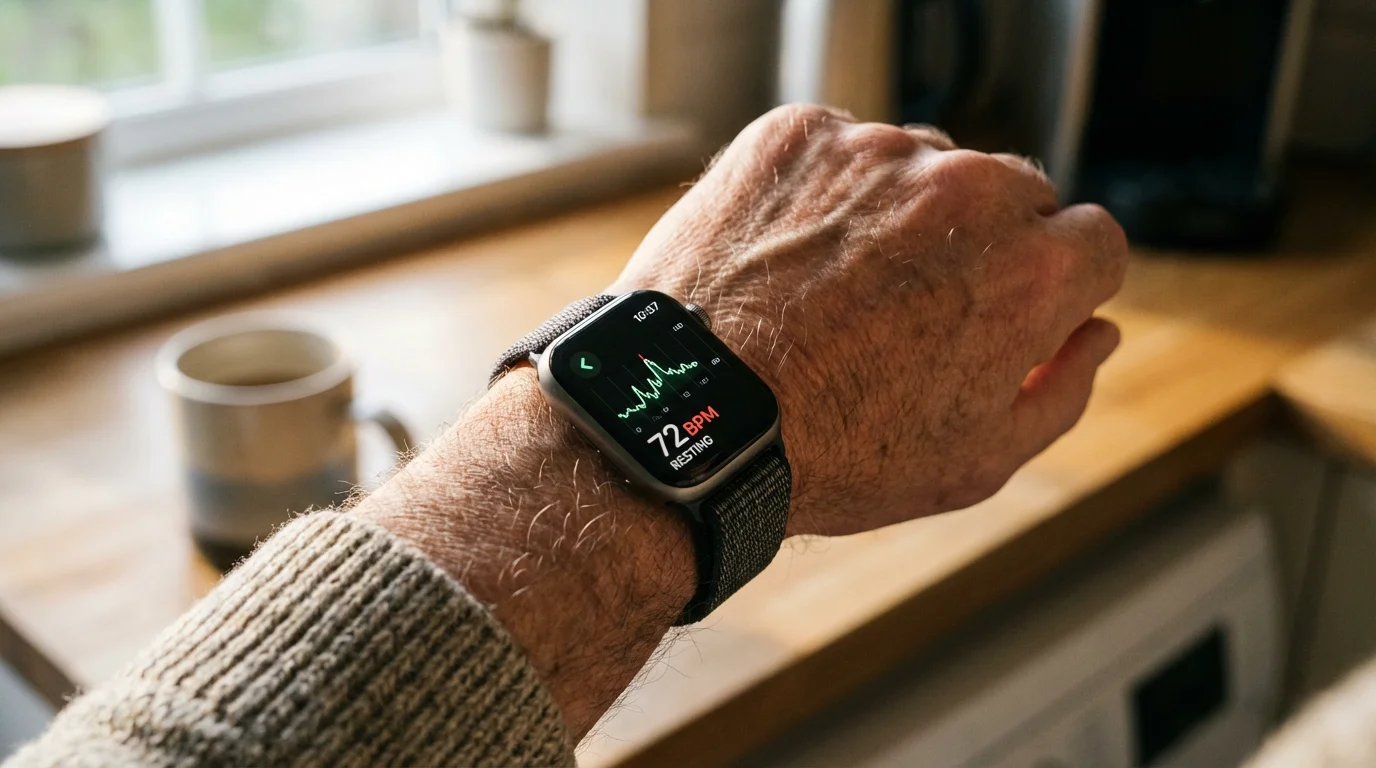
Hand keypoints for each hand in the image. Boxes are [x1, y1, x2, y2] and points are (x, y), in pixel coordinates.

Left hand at [612, 104, 1127, 536]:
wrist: (691, 418)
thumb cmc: (830, 452)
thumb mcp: (976, 462)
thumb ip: (1060, 390)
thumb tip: (1097, 333)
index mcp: (1033, 271)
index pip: (1096, 241)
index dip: (1060, 286)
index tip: (1015, 311)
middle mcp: (967, 191)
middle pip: (1017, 195)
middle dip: (988, 245)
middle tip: (917, 310)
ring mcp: (878, 152)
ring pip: (927, 166)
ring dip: (904, 214)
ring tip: (840, 292)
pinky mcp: (799, 134)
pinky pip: (843, 150)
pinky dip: (828, 192)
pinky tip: (793, 259)